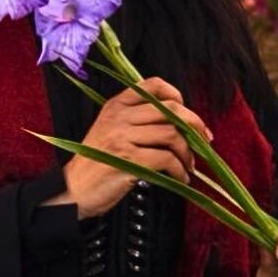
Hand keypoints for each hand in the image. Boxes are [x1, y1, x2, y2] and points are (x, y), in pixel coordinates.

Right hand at [40, 76, 212, 219]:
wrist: (73, 191)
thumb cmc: (96, 164)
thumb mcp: (111, 130)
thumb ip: (136, 121)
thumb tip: (179, 123)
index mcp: (116, 105)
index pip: (153, 84)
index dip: (176, 95)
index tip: (188, 115)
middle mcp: (119, 116)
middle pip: (170, 109)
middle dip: (194, 125)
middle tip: (204, 141)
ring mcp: (122, 136)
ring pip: (171, 134)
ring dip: (187, 153)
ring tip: (188, 166)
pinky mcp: (127, 160)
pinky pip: (166, 159)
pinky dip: (180, 170)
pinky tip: (180, 178)